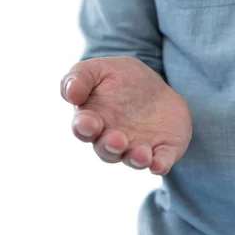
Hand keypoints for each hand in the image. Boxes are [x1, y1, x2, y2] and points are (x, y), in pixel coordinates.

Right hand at [60, 56, 191, 174]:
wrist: (156, 88)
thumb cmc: (121, 79)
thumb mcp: (100, 69)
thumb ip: (80, 77)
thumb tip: (71, 94)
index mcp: (93, 120)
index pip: (84, 128)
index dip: (84, 127)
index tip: (88, 123)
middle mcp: (113, 139)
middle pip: (107, 150)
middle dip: (111, 146)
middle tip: (117, 140)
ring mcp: (138, 146)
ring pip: (133, 158)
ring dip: (136, 159)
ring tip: (141, 155)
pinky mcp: (162, 149)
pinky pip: (161, 160)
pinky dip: (160, 164)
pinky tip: (160, 165)